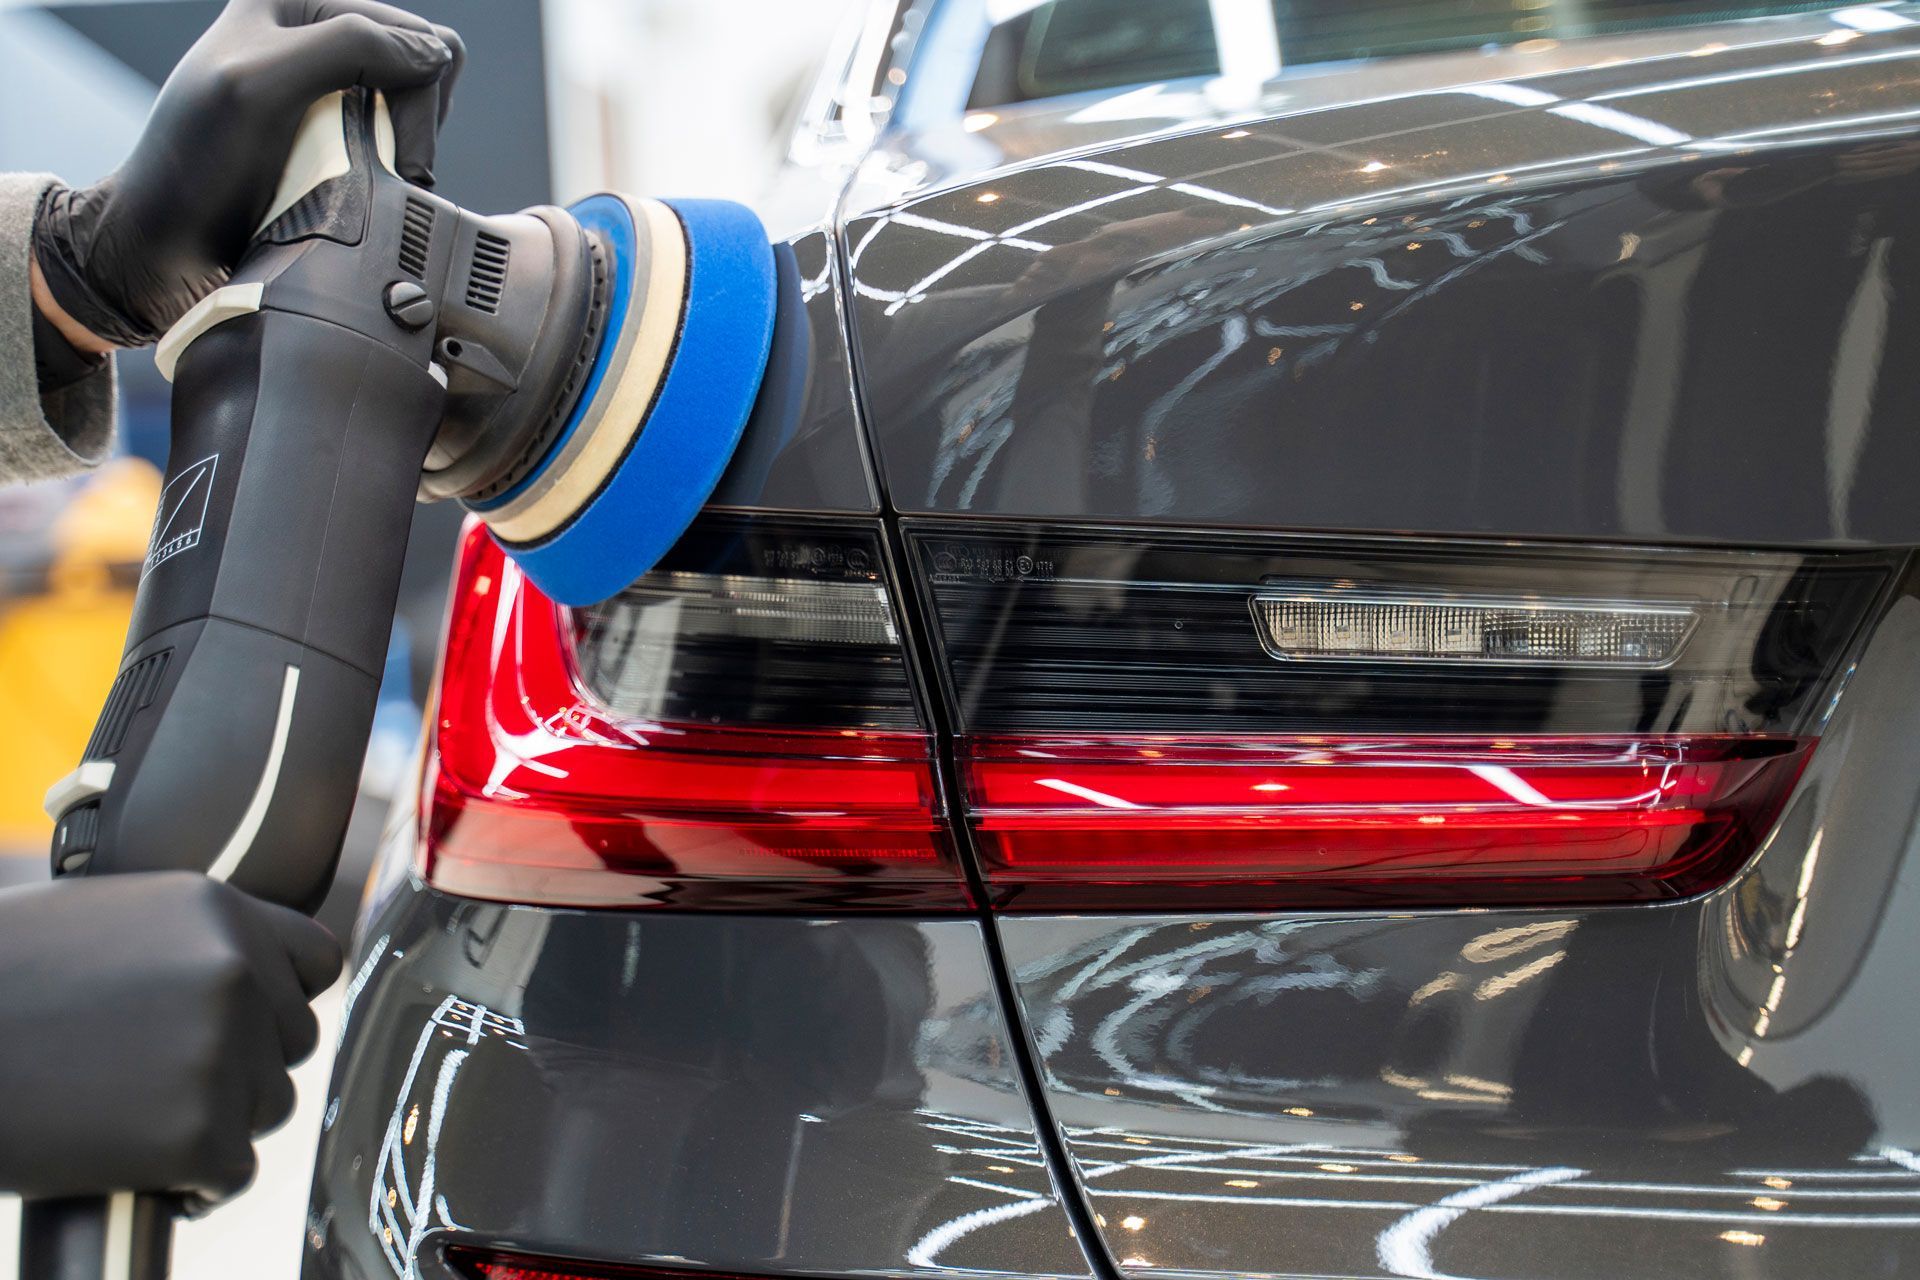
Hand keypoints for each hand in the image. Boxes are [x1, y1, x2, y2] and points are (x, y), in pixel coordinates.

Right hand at [0, 873, 341, 1207]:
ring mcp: (222, 1052)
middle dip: (239, 1065)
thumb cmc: (3, 983)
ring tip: (130, 1115)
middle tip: (155, 1080)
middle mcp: (237, 972)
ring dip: (214, 1120)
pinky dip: (193, 1183)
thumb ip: (193, 937)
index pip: (316, 962)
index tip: (245, 1022)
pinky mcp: (199, 1132)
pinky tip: (136, 1167)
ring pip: (266, 1106)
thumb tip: (258, 969)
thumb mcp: (108, 920)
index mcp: (221, 912)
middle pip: (290, 1041)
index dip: (282, 998)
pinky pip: (232, 1172)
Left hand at [32, 0, 464, 348]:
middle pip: (425, 66)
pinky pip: (396, 133)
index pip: (413, 36)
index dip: (418, 101)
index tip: (397, 161)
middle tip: (388, 171)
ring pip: (419, 103)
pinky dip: (394, 163)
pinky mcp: (332, 125)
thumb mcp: (261, 87)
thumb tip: (432, 55)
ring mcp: (326, 81)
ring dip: (406, 146)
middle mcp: (313, 31)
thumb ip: (346, 48)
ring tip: (370, 176)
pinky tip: (366, 181)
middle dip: (416, 124)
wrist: (165, 239)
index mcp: (294, 0)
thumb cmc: (195, 167)